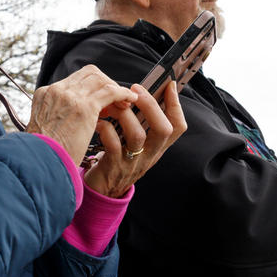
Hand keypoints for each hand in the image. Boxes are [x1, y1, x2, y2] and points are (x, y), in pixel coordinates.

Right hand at [27, 65, 137, 164]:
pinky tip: (130, 101)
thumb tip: (73, 117)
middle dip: (105, 83)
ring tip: (125, 103)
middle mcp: (57, 90)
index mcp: (45, 94)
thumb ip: (57, 115)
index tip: (101, 101)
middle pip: (89, 74)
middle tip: (115, 101)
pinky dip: (122, 93)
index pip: (75, 79)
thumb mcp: (45, 127)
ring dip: (115, 88)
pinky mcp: (85, 107)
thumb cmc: (44, 152)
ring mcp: (70, 96)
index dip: (92, 86)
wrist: (39, 163)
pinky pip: (110, 91)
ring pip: (100, 79)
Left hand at [83, 81, 186, 197]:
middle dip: (151, 105)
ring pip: (138, 135)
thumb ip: (140, 123)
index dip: (176, 105)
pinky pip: (113, 144)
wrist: (101, 191)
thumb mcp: (135, 144)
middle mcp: (149, 155)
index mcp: (157, 147)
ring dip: (124, 114)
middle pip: (164, 129)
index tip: (169, 86)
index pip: (177, 126)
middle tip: (135, 90)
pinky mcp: (113, 167)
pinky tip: (98, 122)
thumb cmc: (117, 160)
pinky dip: (105, 128)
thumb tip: (140, 93)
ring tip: (112, 105)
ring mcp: (132, 163)